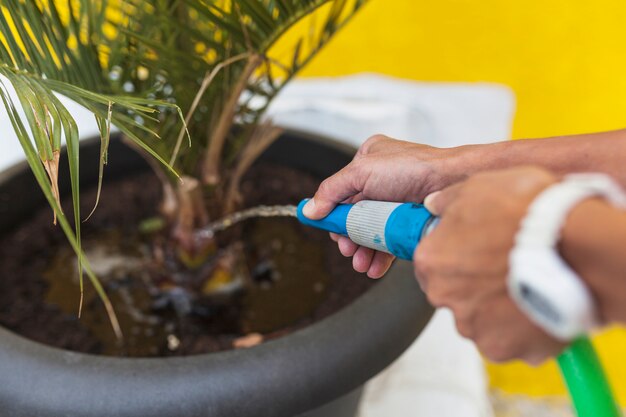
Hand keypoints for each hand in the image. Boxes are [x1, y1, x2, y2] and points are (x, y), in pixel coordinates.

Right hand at [303, 135, 469, 277]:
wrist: (452, 181)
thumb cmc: (413, 167)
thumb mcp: (360, 171)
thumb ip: (331, 191)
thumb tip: (309, 210)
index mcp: (367, 161)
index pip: (341, 192)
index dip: (335, 215)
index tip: (331, 232)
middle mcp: (381, 180)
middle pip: (355, 215)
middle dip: (350, 237)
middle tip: (348, 250)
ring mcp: (396, 200)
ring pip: (372, 230)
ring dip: (364, 250)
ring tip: (362, 264)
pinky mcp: (409, 218)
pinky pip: (390, 239)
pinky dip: (381, 255)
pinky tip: (376, 266)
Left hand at [416, 166, 564, 363]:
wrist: (573, 245)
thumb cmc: (525, 213)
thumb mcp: (480, 186)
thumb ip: (449, 200)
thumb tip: (434, 204)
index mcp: (432, 260)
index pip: (432, 262)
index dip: (456, 253)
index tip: (477, 249)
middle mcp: (445, 297)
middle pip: (455, 293)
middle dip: (476, 282)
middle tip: (507, 264)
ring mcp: (473, 326)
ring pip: (481, 319)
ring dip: (499, 306)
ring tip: (528, 283)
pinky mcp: (504, 348)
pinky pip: (509, 339)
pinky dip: (521, 328)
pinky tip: (540, 304)